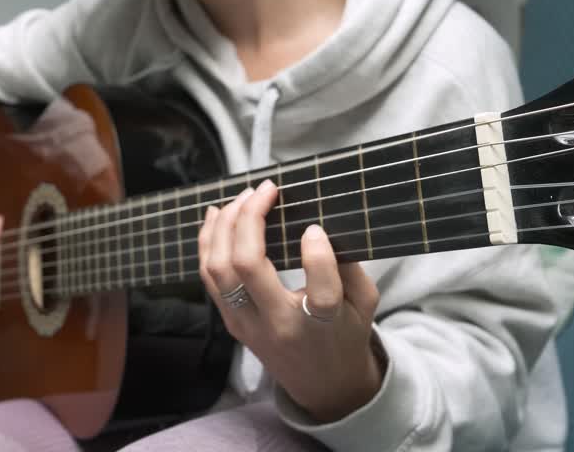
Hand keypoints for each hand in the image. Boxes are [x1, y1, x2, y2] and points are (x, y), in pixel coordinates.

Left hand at [198, 180, 383, 422]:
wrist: (321, 385)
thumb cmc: (345, 335)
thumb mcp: (364, 305)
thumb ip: (348, 266)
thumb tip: (319, 224)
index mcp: (320, 326)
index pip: (320, 292)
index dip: (317, 255)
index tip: (315, 228)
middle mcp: (276, 326)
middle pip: (246, 268)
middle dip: (250, 218)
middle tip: (266, 189)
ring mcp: (246, 325)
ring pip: (218, 269)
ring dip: (225, 225)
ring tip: (243, 197)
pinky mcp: (230, 321)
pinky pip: (209, 277)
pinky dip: (209, 241)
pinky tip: (218, 215)